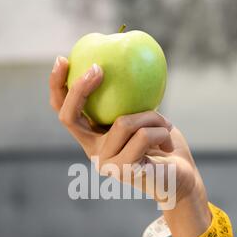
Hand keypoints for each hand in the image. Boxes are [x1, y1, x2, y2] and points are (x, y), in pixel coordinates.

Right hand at [49, 57, 210, 236]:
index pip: (65, 113)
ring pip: (123, 122)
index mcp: (93, 138)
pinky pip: (144, 136)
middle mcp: (93, 152)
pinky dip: (162, 132)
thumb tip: (121, 57)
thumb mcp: (145, 115)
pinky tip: (168, 144)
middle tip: (98, 68)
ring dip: (153, 116)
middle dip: (79, 88)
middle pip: (69, 117)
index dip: (57, 87)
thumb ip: (130, 99)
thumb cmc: (164, 143)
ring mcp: (105, 164)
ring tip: (167, 124)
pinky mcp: (122, 171)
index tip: (63, 59)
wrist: (180, 178)